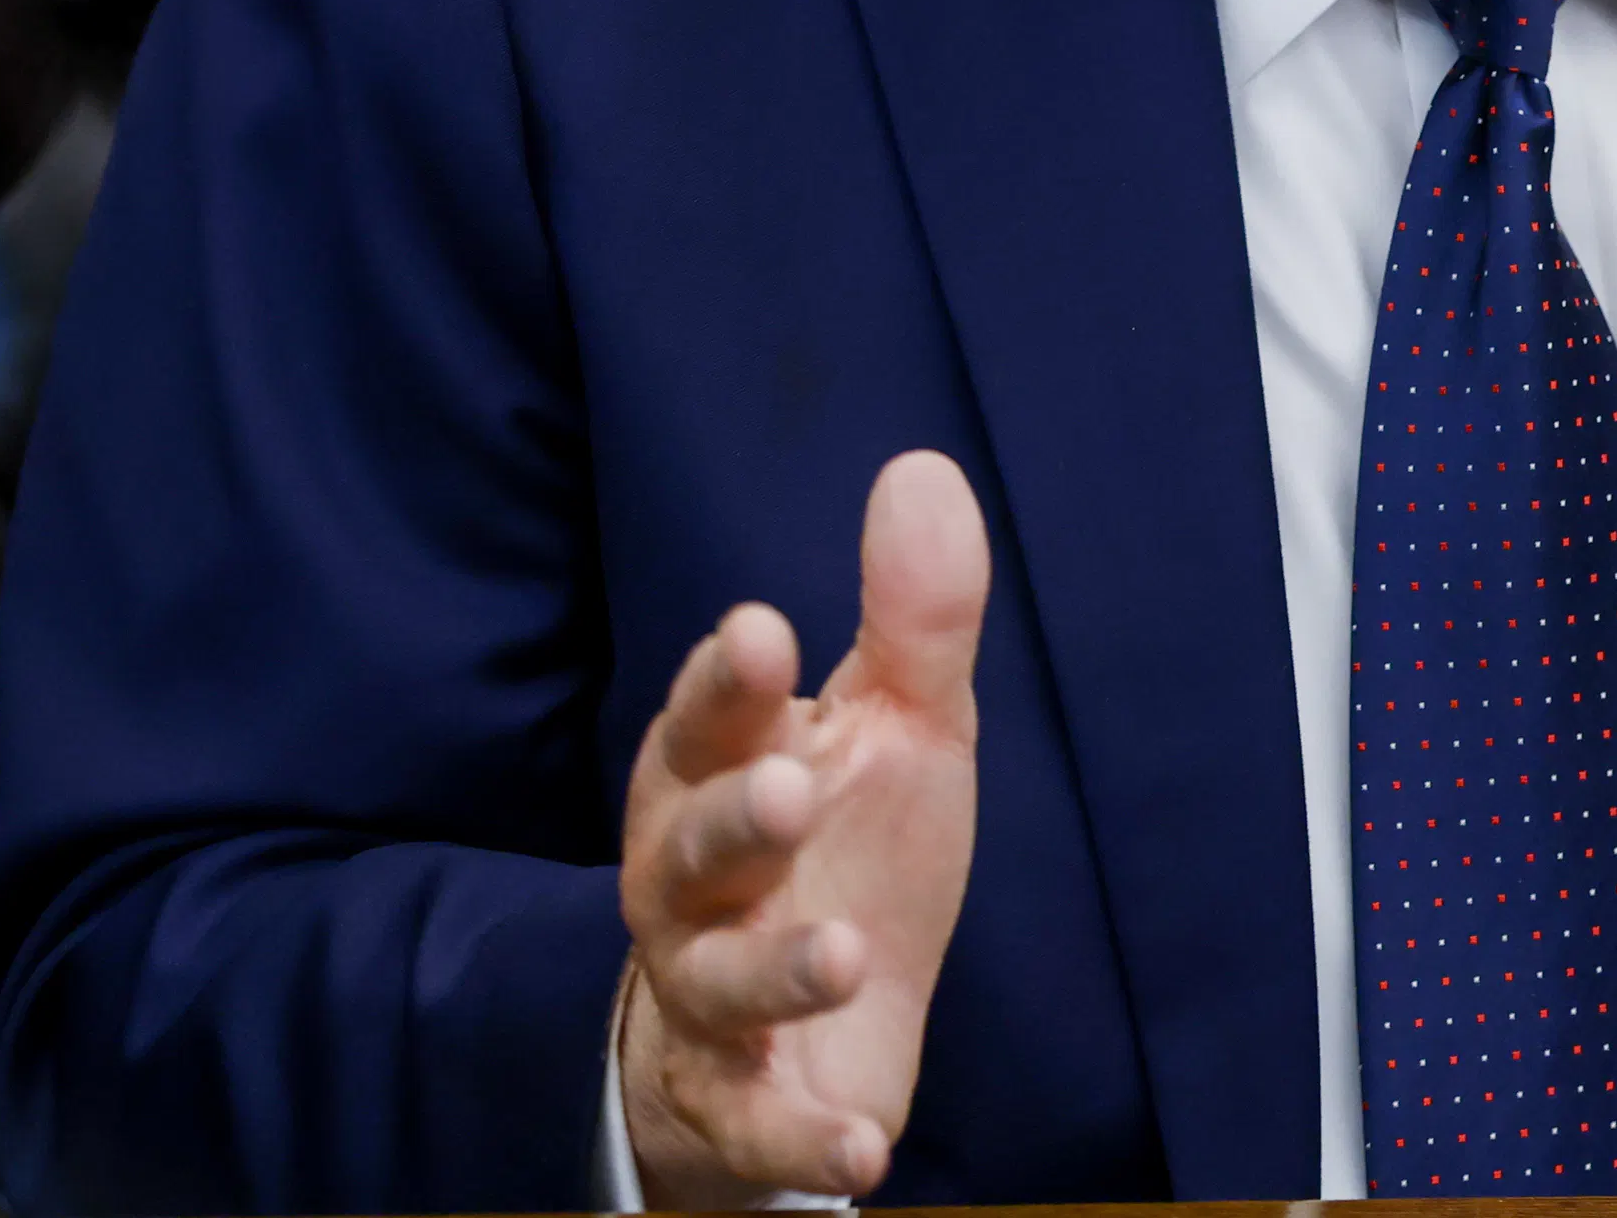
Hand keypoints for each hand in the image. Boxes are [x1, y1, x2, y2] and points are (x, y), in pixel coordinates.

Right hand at [618, 451, 988, 1200]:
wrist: (803, 1022)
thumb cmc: (841, 847)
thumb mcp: (897, 728)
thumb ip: (913, 617)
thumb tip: (924, 467)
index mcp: (719, 770)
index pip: (710, 715)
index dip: (730, 679)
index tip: (766, 632)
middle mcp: (691, 881)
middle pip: (692, 846)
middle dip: (734, 818)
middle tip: (789, 789)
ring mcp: (708, 994)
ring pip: (717, 981)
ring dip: (773, 969)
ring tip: (841, 953)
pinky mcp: (739, 1102)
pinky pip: (756, 1125)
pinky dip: (799, 1139)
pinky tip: (862, 1148)